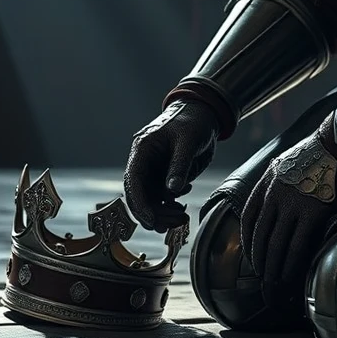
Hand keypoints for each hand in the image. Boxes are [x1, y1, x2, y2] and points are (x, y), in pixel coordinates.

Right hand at [123, 99, 219, 232]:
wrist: (202, 114)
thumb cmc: (193, 121)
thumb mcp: (188, 141)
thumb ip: (180, 165)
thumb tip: (172, 191)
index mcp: (143, 149)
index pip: (134, 180)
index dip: (139, 202)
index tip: (150, 219)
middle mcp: (145, 162)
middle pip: (140, 194)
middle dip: (153, 212)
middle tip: (172, 223)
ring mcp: (154, 170)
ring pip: (151, 199)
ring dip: (163, 212)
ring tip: (181, 218)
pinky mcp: (164, 176)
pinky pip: (162, 197)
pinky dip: (169, 206)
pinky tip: (181, 207)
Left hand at [239, 129, 336, 303]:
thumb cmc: (327, 150)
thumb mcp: (293, 159)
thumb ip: (282, 180)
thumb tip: (282, 203)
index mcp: (268, 178)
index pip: (249, 216)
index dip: (248, 241)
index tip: (252, 257)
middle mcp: (275, 191)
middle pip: (260, 235)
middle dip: (259, 262)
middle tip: (262, 282)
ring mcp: (292, 202)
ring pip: (276, 244)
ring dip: (273, 270)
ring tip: (274, 287)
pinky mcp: (313, 212)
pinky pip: (296, 246)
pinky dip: (290, 266)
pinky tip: (290, 278)